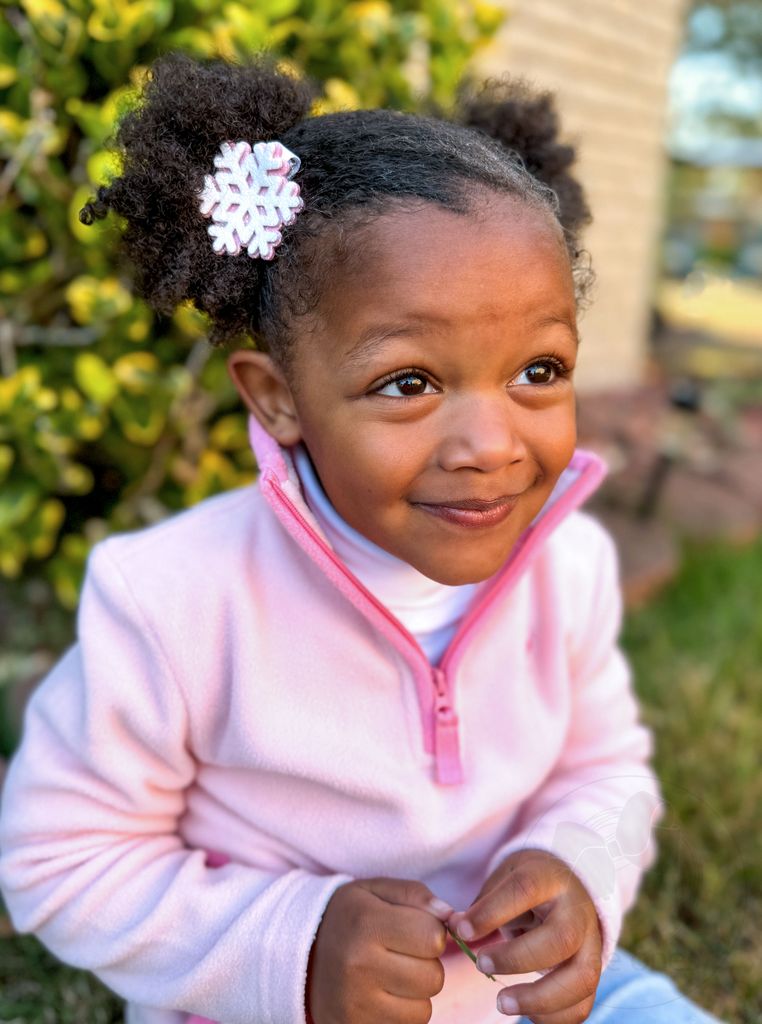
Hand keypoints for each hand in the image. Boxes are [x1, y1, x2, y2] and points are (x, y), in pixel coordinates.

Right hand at [307, 876, 451, 1023]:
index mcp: (366, 923)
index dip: (433, 931)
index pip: (433, 937)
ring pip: (424, 1009)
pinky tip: (385, 994)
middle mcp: (359, 966)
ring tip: (393, 974)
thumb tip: (452, 917)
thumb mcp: (376, 890)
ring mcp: (356, 1004)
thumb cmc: (350, 917)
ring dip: (417, 993)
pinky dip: (404, 1013)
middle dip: (427, 964)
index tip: (415, 928)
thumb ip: (417, 896)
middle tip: (404, 953)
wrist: (302, 955)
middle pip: (433, 977)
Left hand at [448, 849, 602, 1023]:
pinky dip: (554, 1017)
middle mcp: (577, 910)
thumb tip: (454, 928)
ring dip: (539, 998)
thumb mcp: (504, 880)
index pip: (525, 890)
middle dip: (516, 959)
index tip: (462, 931)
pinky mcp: (594, 971)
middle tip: (481, 965)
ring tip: (501, 1003)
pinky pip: (582, 1004)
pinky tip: (526, 1013)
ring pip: (581, 977)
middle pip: (560, 938)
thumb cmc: (526, 887)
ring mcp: (592, 942)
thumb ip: (481, 905)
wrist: (566, 888)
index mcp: (550, 877)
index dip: (491, 912)